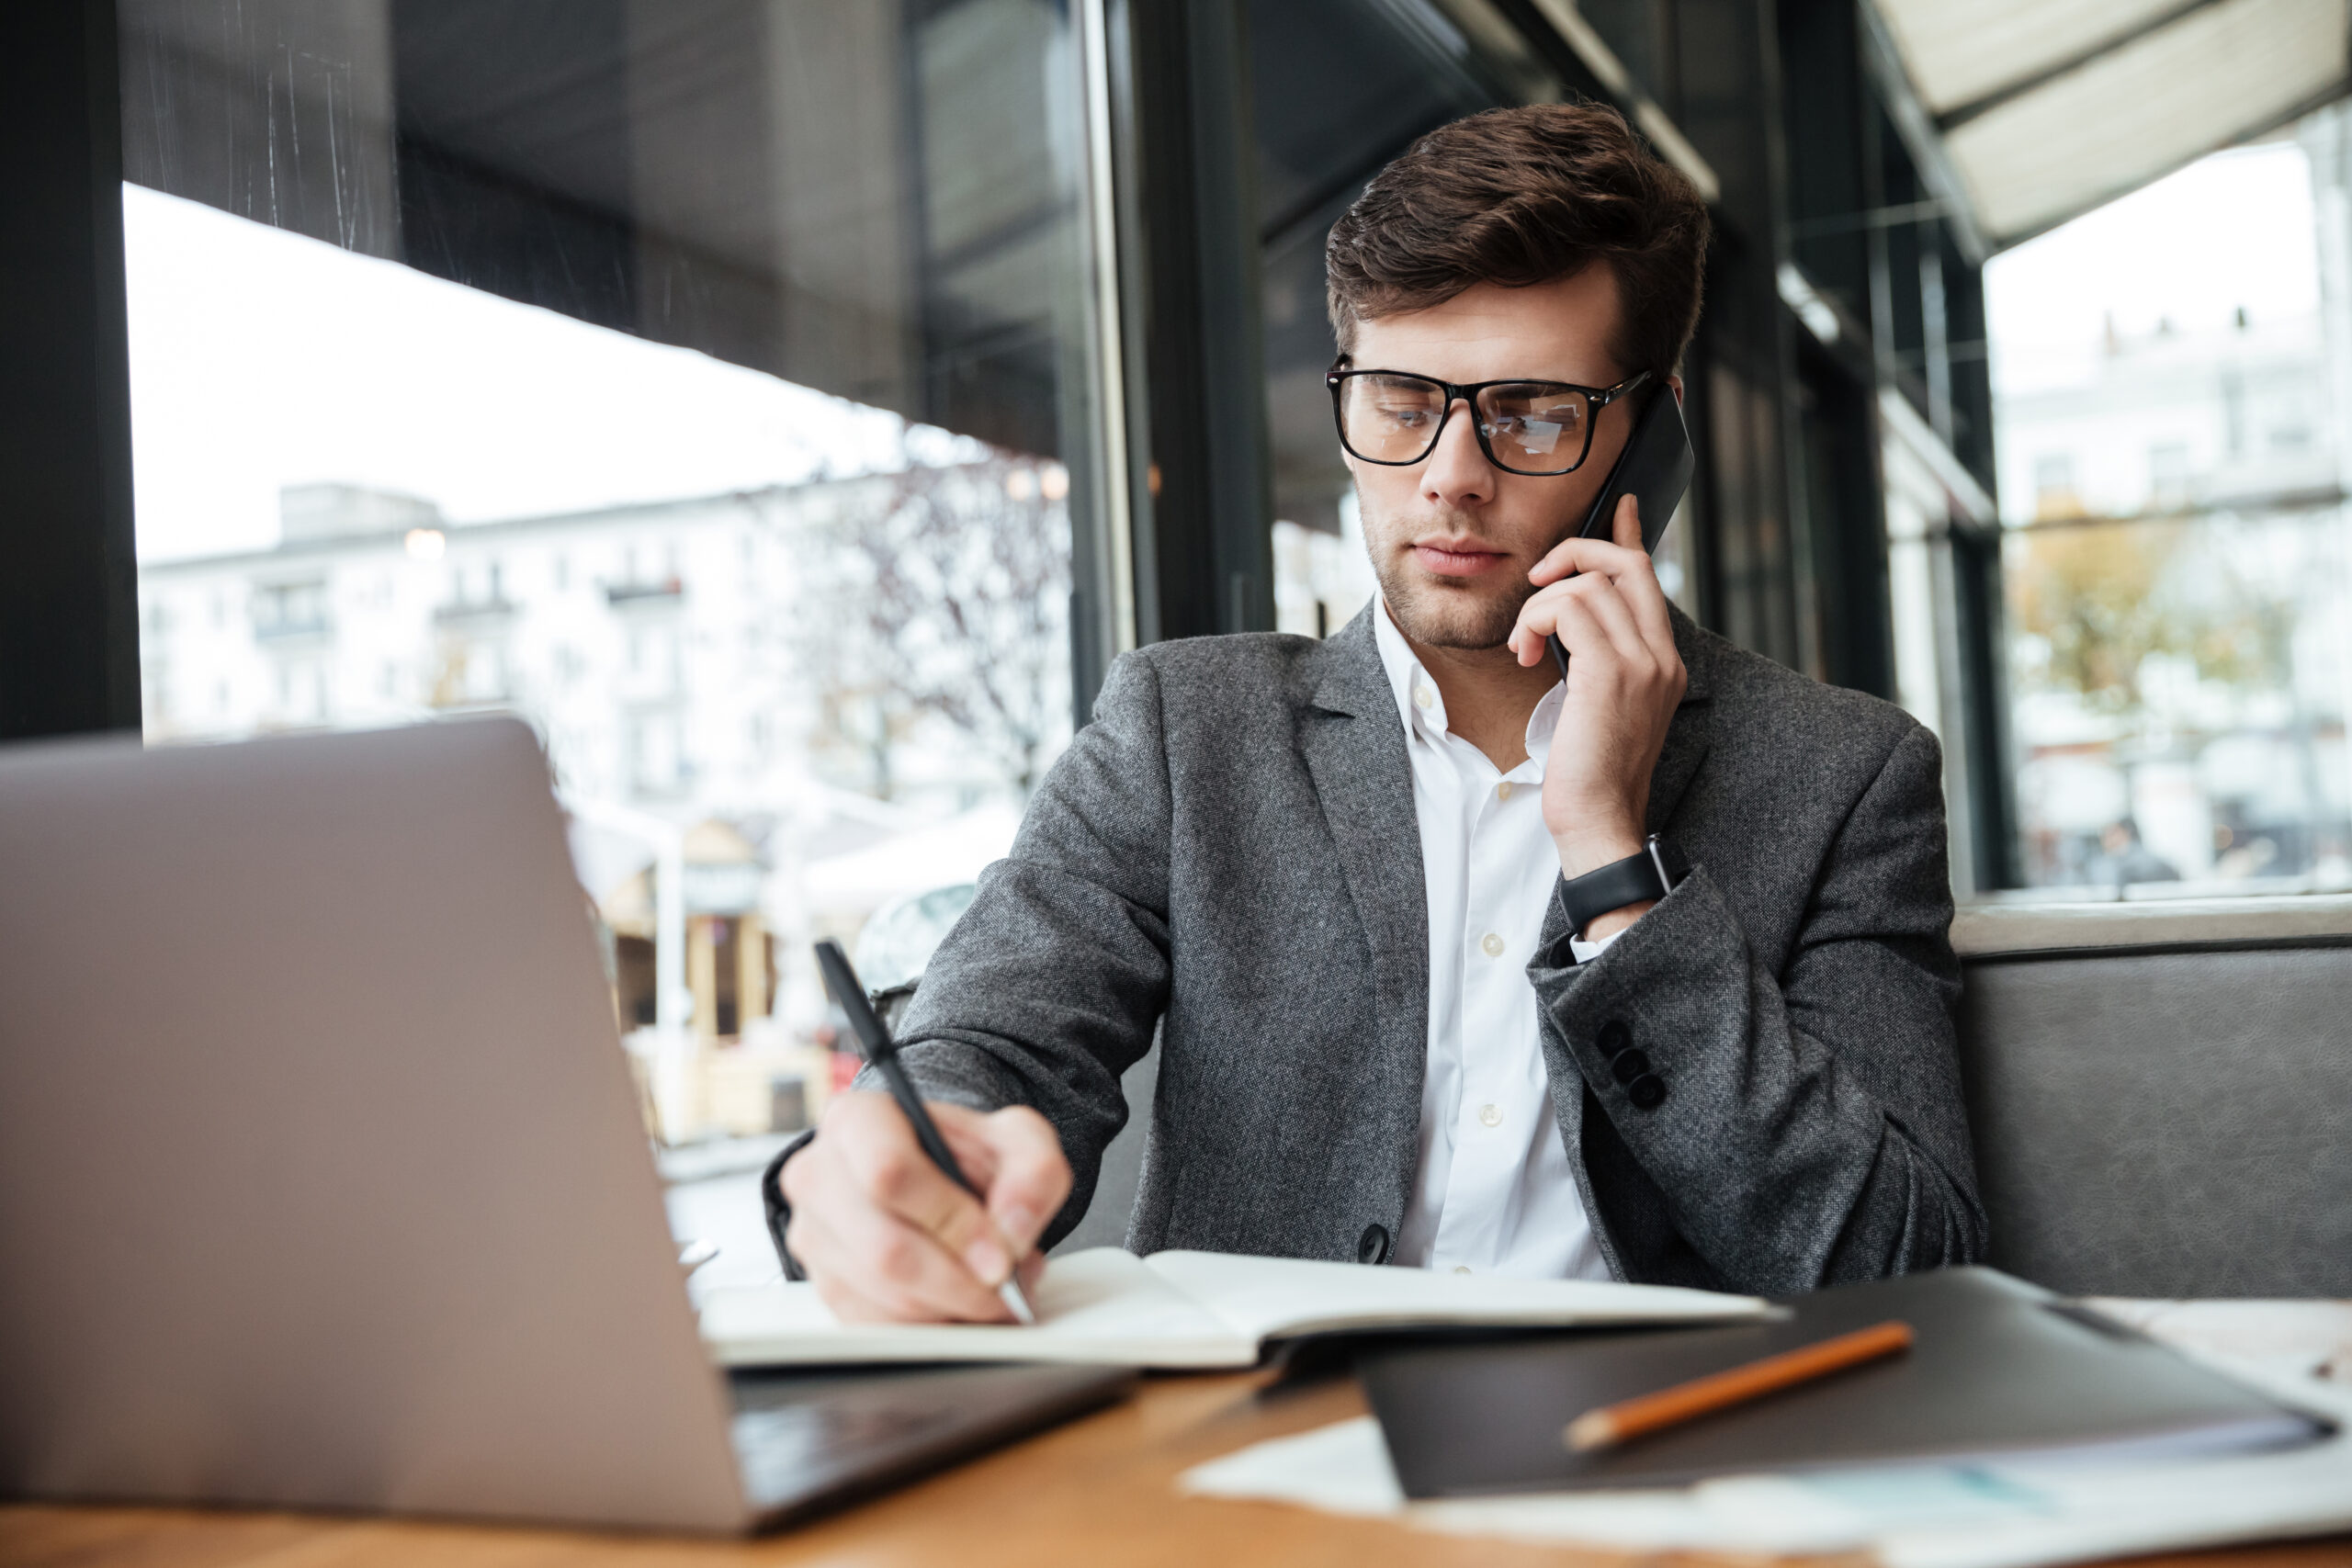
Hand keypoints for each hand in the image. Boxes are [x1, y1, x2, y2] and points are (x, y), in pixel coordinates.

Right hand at [779, 1091, 1070, 1322]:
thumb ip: (1033, 1172)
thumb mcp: (1017, 1141)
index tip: (999, 1250)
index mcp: (858, 1120)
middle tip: (1005, 1285)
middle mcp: (818, 1175)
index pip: (889, 1172)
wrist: (940, 1177)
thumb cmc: (968, 1155)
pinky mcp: (825, 1287)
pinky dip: (932, 1327)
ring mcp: (813, 1236)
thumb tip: (1012, 1230)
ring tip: (994, 1290)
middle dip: (960, 1281)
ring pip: (884, 1297)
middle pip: (886, 1248)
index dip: (951, 1220)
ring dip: (952, 1308)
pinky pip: (878, 1328)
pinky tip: (962, 1305)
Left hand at [1505, 494, 1687, 922]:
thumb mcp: (1599, 705)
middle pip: (1624, 565)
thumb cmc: (1590, 772)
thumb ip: (1597, 660)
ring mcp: (1642, 663)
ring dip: (1538, 605)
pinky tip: (1524, 652)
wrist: (1600, 820)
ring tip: (1524, 645)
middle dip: (1574, 555)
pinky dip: (1535, 620)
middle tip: (1539, 581)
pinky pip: (1568, 608)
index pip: (1649, 579)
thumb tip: (1571, 626)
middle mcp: (1662, 656)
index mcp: (1664, 662)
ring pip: (1585, 584)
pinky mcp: (1610, 674)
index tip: (1623, 507)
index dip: (1630, 537)